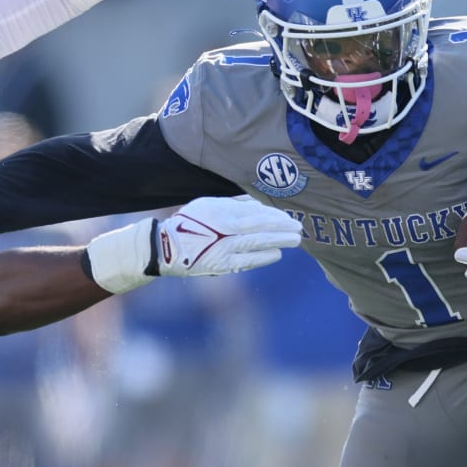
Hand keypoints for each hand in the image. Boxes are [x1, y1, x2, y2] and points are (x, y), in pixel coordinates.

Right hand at [85, 196, 300, 292]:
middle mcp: (225, 230)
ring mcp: (224, 248)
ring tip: (295, 241)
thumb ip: (233, 205)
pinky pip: (246, 260)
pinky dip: (262, 257)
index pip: (256, 213)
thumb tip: (257, 203)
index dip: (275, 216)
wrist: (166, 247)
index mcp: (222, 213)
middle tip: (299, 229)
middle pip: (261, 228)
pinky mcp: (221, 264)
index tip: (290, 216)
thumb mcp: (209, 205)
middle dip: (282, 229)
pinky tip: (276, 254)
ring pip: (257, 244)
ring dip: (278, 242)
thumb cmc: (188, 222)